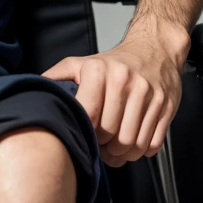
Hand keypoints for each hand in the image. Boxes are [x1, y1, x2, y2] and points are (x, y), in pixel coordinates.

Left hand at [42, 17, 188, 166]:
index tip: (86, 135)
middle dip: (104, 147)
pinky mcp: (167, 106)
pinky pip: (153, 141)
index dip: (87, 133)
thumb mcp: (82, 63)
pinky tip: (133, 145)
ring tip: (115, 150)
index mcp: (99, 72)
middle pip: (111, 133)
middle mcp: (125, 81)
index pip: (89, 116)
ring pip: (132, 142)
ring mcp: (149, 94)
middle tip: (101, 147)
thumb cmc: (114, 62)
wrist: (154, 49)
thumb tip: (36, 91)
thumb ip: (57, 76)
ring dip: (122, 154)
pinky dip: (142, 151)